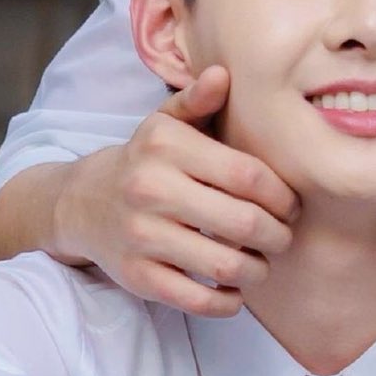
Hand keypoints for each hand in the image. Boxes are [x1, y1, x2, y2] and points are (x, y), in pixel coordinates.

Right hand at [54, 65, 299, 316]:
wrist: (82, 201)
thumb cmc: (145, 157)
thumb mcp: (166, 121)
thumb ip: (199, 100)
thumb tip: (224, 74)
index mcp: (168, 147)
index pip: (246, 174)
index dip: (280, 193)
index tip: (293, 203)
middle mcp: (152, 190)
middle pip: (241, 222)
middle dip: (277, 234)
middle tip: (286, 236)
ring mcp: (143, 236)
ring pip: (222, 264)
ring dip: (257, 269)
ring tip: (265, 261)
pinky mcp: (136, 276)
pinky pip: (194, 299)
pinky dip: (226, 301)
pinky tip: (236, 290)